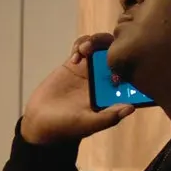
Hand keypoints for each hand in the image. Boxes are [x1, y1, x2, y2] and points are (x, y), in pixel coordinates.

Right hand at [19, 32, 135, 145]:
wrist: (39, 122)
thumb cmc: (65, 127)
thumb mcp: (88, 124)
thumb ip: (108, 117)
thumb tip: (131, 107)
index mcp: (111, 93)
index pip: (128, 73)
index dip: (127, 65)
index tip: (116, 69)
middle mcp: (103, 80)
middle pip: (116, 54)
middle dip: (112, 46)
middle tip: (100, 52)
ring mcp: (88, 70)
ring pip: (100, 47)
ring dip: (96, 42)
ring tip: (84, 50)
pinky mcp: (73, 64)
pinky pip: (82, 46)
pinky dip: (81, 44)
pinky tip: (74, 57)